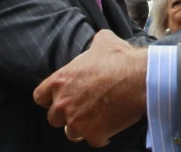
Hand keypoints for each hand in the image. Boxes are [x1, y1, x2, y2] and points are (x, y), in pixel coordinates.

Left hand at [33, 30, 147, 147]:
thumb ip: (93, 43)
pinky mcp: (93, 134)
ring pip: (72, 132)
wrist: (140, 78)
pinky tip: (111, 125)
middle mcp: (63, 104)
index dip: (50, 98)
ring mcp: (77, 121)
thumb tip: (98, 40)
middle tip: (83, 108)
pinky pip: (94, 140)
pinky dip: (102, 135)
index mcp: (60, 81)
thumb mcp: (103, 40)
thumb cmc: (120, 59)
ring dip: (83, 126)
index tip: (61, 98)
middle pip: (53, 118)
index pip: (40, 97)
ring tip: (98, 118)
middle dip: (66, 114)